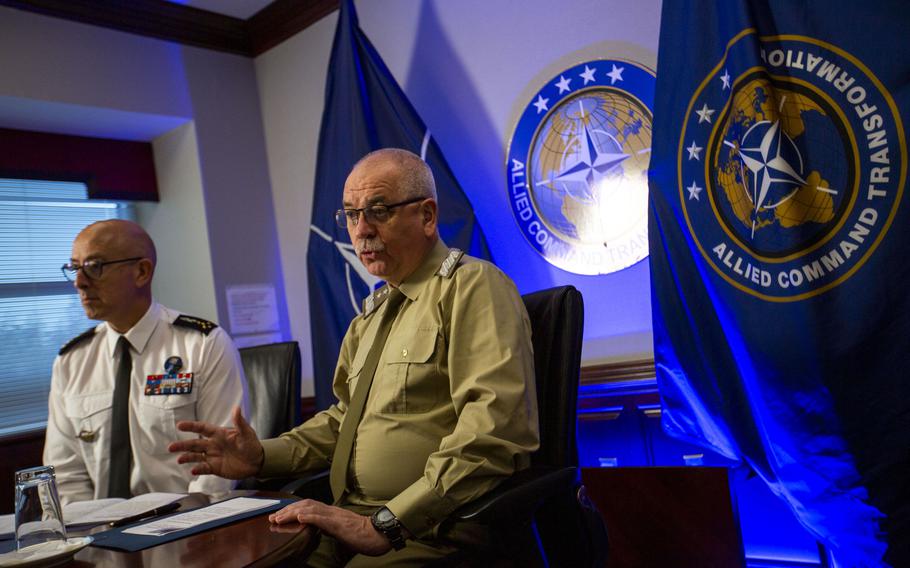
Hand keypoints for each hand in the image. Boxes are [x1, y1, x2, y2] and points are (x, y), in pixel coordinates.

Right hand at [168, 406, 263, 479]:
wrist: (257, 462)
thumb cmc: (251, 444)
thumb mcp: (247, 433)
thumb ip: (239, 422)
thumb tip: (236, 408)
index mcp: (219, 434)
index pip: (202, 428)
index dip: (191, 427)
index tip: (180, 425)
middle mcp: (212, 445)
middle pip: (194, 444)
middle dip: (182, 445)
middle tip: (171, 447)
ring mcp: (212, 457)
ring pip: (196, 456)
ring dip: (187, 457)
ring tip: (179, 459)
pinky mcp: (215, 468)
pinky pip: (204, 468)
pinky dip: (198, 469)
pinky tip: (193, 471)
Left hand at [269, 500, 391, 556]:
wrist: (377, 534)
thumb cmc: (361, 534)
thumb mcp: (339, 530)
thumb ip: (327, 526)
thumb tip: (315, 527)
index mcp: (330, 513)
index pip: (308, 506)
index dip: (292, 509)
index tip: (278, 516)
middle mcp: (330, 511)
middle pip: (305, 505)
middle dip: (287, 510)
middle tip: (273, 517)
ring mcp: (334, 516)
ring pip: (310, 509)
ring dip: (293, 512)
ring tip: (280, 517)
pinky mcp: (339, 523)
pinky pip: (323, 518)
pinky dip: (310, 516)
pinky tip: (300, 517)